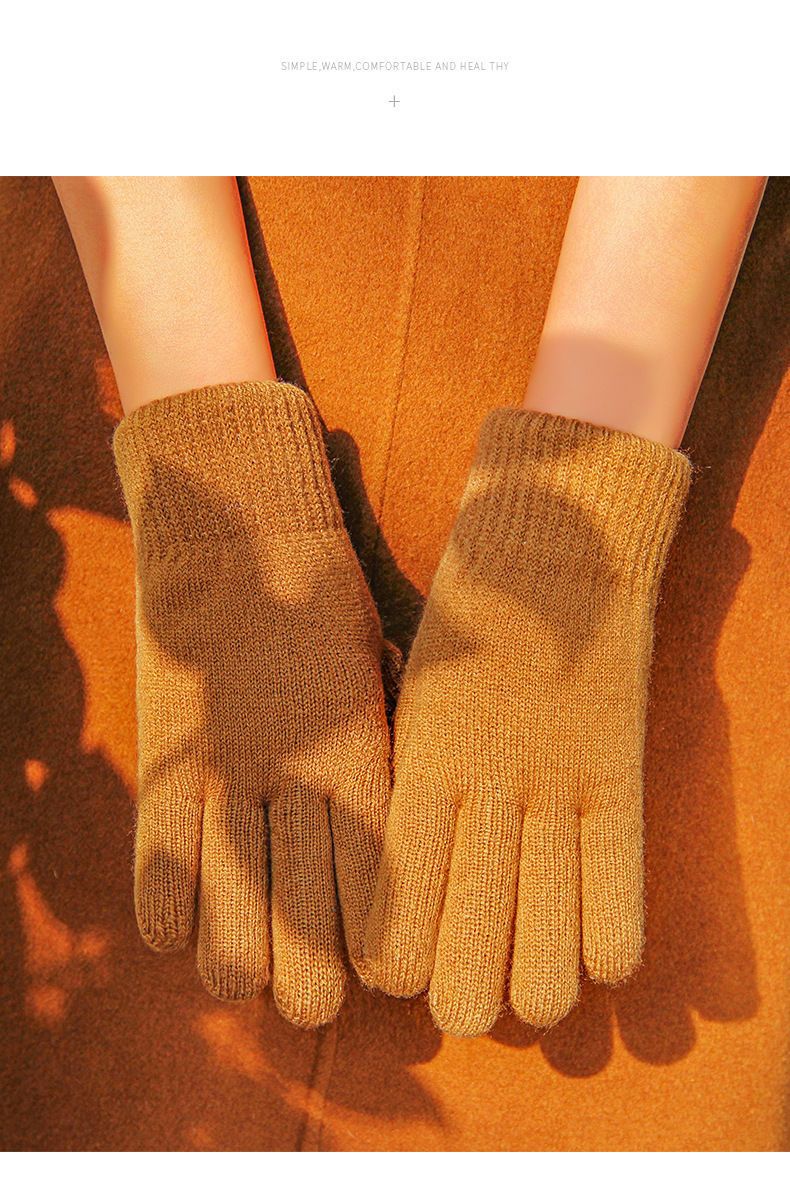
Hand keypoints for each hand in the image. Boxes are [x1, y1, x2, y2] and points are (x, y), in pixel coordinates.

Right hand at [114, 381, 391, 1026]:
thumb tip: (422, 810)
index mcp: (361, 755)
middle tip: (313, 995)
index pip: (376, 890)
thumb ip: (397, 745)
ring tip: (248, 969)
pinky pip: (158, 876)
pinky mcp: (164, 765)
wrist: (235, 527)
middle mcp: (292, 780)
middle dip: (309, 983)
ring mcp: (220, 776)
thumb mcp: (386, 664)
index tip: (375, 974)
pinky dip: (172, 917)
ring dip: (237, 961)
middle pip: (301, 928)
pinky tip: (187, 926)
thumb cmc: (327, 596)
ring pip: (226, 922)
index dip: (374, 950)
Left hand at [364, 408, 689, 1035]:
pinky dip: (608, 944)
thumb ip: (404, 787)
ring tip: (533, 990)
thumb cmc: (467, 625)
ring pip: (544, 945)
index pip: (393, 915)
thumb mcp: (412, 699)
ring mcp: (555, 788)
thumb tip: (394, 862)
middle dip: (463, 996)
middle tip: (467, 999)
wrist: (552, 549)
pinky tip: (599, 957)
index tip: (401, 973)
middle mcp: (481, 792)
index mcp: (417, 770)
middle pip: (464, 954)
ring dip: (536, 987)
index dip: (396, 965)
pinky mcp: (619, 776)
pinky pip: (619, 896)